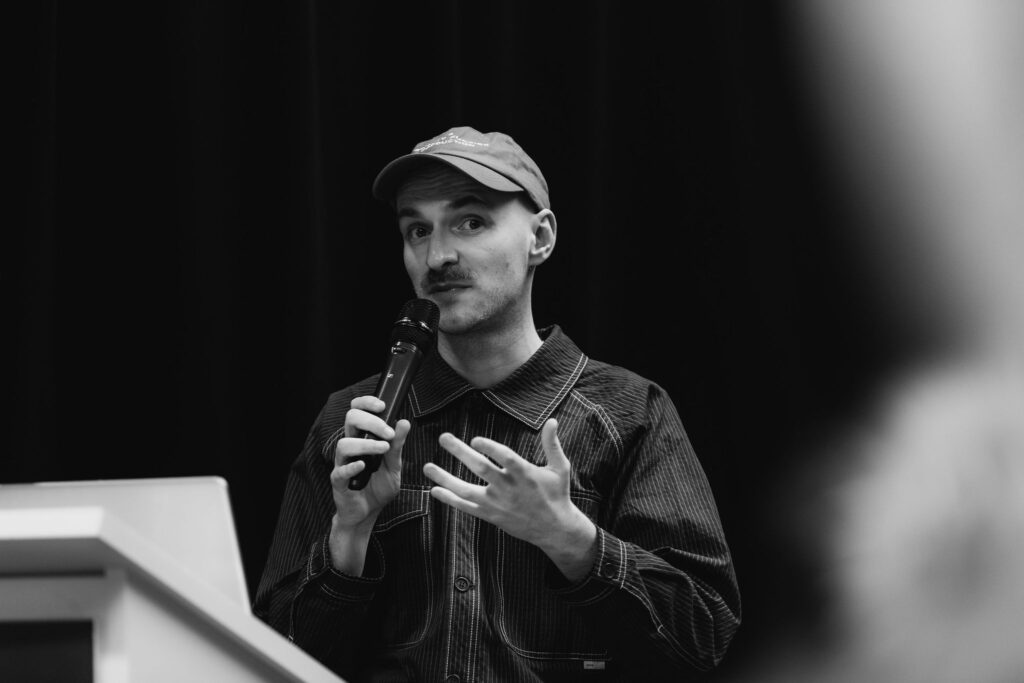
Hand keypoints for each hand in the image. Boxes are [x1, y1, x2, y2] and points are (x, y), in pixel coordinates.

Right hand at [330, 396, 408, 537]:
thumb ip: (398, 445)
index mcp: (362, 438)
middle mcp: (350, 447)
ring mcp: (342, 464)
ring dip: (365, 444)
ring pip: (344, 444)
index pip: (357, 411)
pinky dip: (351, 466)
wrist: (368, 514)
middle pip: (349, 420)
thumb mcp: (394, 465)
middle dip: (370, 420)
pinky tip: (363, 466)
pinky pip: (340, 471)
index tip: (382, 405)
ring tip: (383, 449)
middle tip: (387, 431)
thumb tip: (404, 422)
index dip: (366, 403)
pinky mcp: (339, 482)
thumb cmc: (378, 487)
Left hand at [424, 418, 597, 580]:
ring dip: (445, 478)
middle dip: (460, 452)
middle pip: (481, 469)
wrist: (554, 529)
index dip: (491, 449)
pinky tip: (435, 490)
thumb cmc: (556, 494)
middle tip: (443, 437)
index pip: (506, 459)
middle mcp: (509, 488)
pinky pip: (467, 508)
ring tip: (427, 467)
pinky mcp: (491, 515)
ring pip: (467, 491)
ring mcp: (498, 504)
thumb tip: (552, 420)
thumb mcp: (560, 468)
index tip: (475, 439)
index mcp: (526, 474)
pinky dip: (450, 500)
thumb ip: (552, 444)